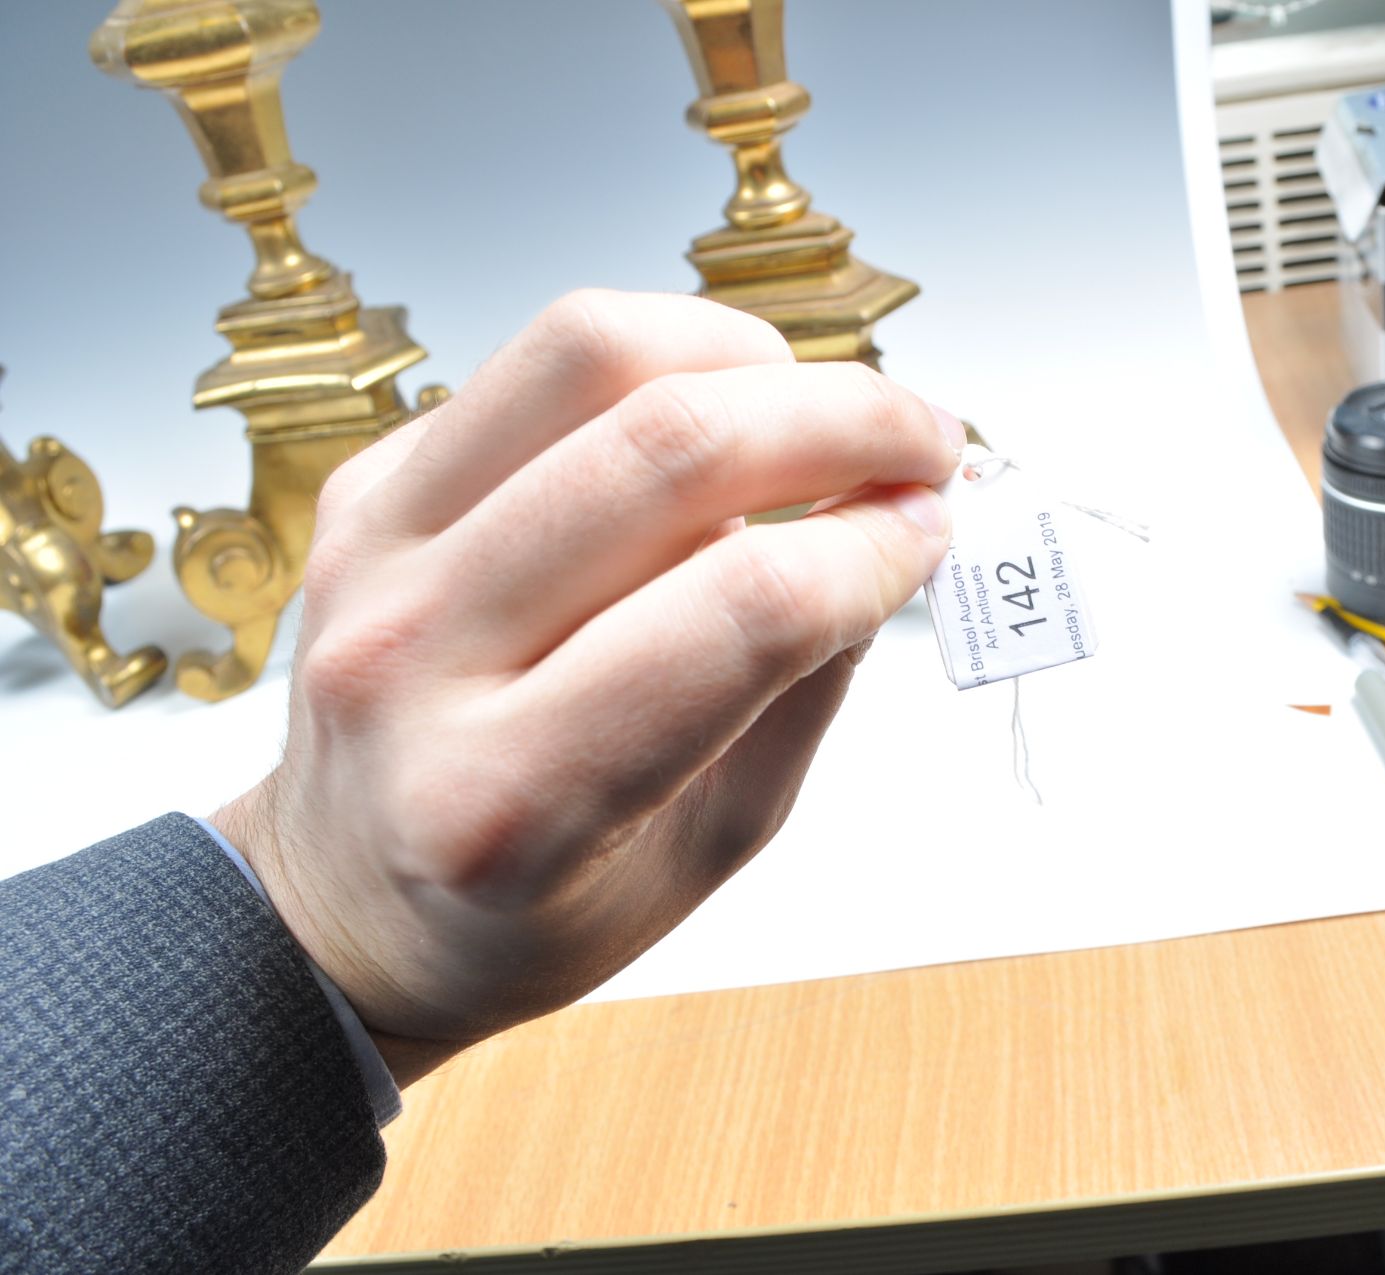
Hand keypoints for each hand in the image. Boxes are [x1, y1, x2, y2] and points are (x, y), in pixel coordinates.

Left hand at [212, 292, 960, 1083]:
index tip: (933, 531)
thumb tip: (897, 529)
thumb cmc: (533, 906)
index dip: (874, 549)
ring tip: (812, 407)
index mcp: (509, 802)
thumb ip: (803, 689)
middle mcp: (417, 661)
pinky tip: (702, 429)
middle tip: (924, 441)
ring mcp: (373, 558)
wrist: (347, 905)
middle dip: (844, 420)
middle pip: (669, 454)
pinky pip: (529, 367)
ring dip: (746, 354)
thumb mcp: (707, 851)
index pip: (740, 614)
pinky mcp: (363, 489)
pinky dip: (655, 366)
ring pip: (586, 356)